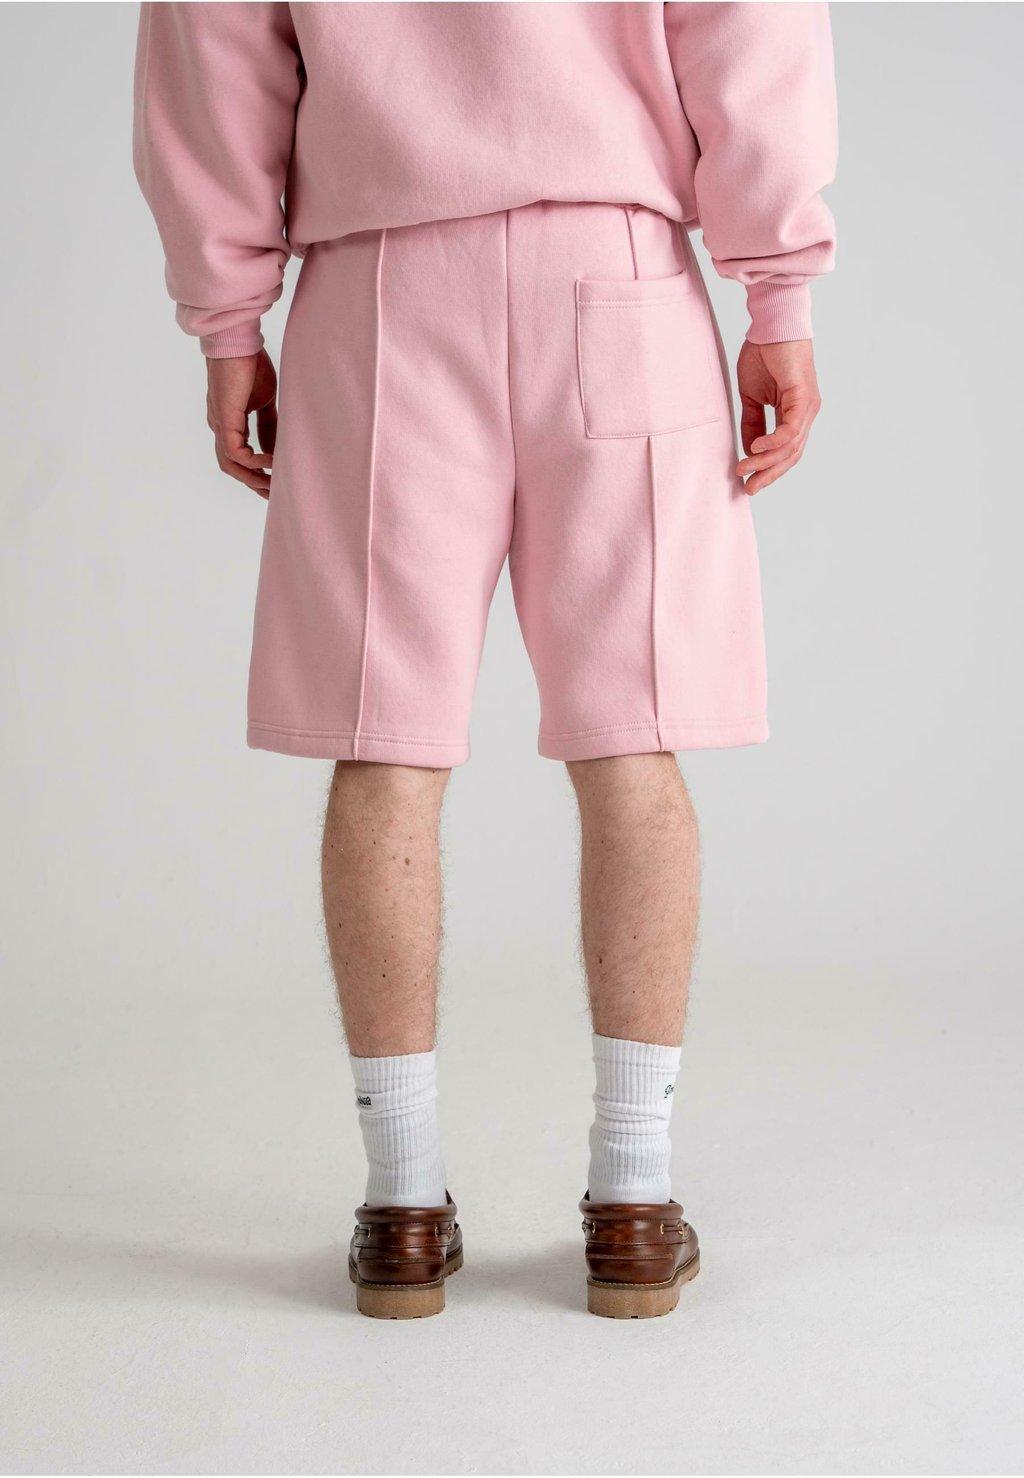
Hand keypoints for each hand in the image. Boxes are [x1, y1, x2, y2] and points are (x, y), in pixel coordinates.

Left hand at [206, 349, 277, 497]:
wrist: (237, 341)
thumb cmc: (250, 364)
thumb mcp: (264, 401)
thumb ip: (268, 426)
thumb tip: (275, 449)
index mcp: (228, 423)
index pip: (238, 457)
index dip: (255, 474)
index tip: (275, 484)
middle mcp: (220, 427)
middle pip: (232, 467)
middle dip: (254, 483)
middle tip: (275, 495)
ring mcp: (220, 424)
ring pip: (230, 465)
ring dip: (252, 478)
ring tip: (274, 484)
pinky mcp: (225, 419)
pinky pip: (235, 453)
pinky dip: (253, 462)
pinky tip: (272, 462)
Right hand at [736, 340, 820, 494]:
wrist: (773, 324)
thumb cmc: (764, 353)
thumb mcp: (752, 396)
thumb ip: (752, 422)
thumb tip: (749, 448)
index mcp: (795, 413)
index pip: (785, 451)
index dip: (768, 469)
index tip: (748, 482)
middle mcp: (806, 413)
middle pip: (791, 455)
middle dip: (768, 474)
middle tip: (748, 488)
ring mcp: (808, 406)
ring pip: (790, 447)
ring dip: (766, 462)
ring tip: (744, 469)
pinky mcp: (804, 396)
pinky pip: (790, 428)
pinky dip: (773, 441)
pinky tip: (756, 447)